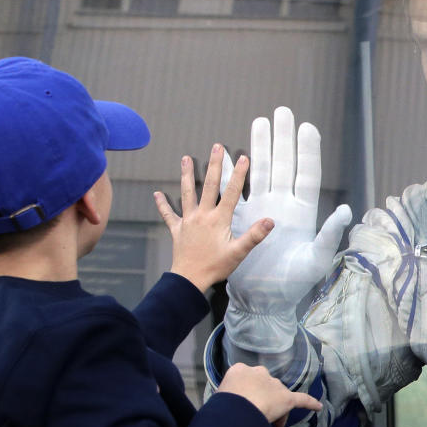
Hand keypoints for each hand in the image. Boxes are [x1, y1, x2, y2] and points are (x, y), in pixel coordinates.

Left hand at [155, 144, 273, 293]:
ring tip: (185, 159)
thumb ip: (254, 236)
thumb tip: (270, 221)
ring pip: (187, 193)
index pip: (231, 192)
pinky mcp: (177, 230)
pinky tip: (157, 194)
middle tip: (217, 147)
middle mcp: (202, 215)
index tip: (243, 158)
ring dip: (186, 175)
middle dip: (214, 165)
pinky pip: (169, 215)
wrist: (189, 280)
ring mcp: (188, 221)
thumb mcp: (238, 252)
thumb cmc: (215, 267)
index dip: (238, 175)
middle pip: (208, 186)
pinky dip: (162, 204)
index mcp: (218, 219)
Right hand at [217, 362, 321, 426]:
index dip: (248, 394)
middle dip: (264, 399)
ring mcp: (274, 385)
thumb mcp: (220, 394)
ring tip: (271, 423)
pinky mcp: (287, 398)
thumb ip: (230, 395)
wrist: (237, 408)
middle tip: (257, 414)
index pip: (247, 381)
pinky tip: (318, 407)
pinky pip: (301, 399)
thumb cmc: (223, 404)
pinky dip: (310, 403)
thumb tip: (232, 404)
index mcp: (241, 370)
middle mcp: (259, 373)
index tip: (244, 405)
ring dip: (276, 407)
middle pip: (265, 386)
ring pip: (278, 395)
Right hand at [225, 107, 351, 351]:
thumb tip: (345, 211)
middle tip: (282, 112)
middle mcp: (283, 205)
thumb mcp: (315, 262)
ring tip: (259, 122)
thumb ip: (329, 235)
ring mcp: (262, 209)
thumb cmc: (293, 285)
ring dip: (260, 147)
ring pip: (261, 171)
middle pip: (283, 164)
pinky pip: (236, 191)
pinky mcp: (243, 219)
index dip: (308, 151)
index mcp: (302, 213)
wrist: (263, 301)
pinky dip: (232, 173)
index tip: (307, 127)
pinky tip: (227, 155)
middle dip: (283, 138)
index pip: (307, 174)